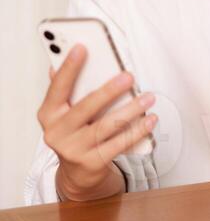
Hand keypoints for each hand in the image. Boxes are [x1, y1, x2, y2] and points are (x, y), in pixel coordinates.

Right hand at [37, 44, 157, 201]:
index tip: (82, 47)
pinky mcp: (93, 163)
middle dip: (109, 90)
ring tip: (148, 98)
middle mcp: (57, 132)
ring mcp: (74, 150)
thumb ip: (65, 87)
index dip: (69, 67)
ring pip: (107, 127)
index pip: (57, 87)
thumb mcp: (63, 112)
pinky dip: (137, 132)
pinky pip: (119, 145)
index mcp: (48, 114)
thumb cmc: (73, 132)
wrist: (76, 173)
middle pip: (86, 107)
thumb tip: (61, 58)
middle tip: (129, 76)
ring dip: (131, 110)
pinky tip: (149, 120)